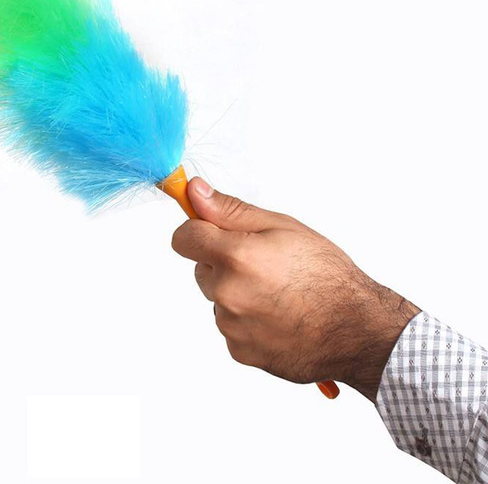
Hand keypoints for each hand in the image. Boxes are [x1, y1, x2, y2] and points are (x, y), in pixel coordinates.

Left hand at [171, 178, 419, 400]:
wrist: (359, 330)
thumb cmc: (326, 274)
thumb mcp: (282, 227)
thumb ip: (230, 210)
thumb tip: (194, 191)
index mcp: (236, 256)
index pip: (183, 238)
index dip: (197, 231)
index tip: (212, 232)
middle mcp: (227, 293)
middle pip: (201, 269)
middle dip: (222, 263)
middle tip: (263, 264)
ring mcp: (232, 326)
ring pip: (217, 299)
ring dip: (235, 294)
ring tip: (277, 294)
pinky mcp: (240, 352)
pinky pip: (230, 327)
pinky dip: (246, 322)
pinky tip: (278, 318)